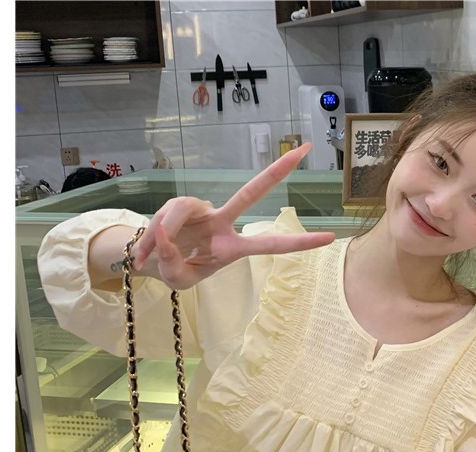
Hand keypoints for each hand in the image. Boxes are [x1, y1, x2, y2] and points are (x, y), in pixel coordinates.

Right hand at [132, 142, 335, 289]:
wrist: (152, 259)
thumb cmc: (175, 270)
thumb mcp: (177, 279)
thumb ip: (173, 262)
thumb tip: (167, 233)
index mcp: (233, 248)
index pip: (271, 244)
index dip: (299, 242)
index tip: (330, 237)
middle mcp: (224, 223)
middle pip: (252, 191)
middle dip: (277, 170)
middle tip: (304, 149)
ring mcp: (204, 210)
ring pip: (183, 212)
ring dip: (163, 235)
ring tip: (149, 256)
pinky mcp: (183, 203)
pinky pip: (169, 214)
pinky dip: (154, 233)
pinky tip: (145, 249)